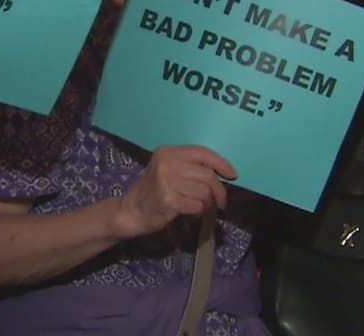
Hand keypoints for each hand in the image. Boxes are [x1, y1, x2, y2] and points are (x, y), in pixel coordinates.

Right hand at [111, 145, 235, 239]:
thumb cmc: (153, 191)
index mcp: (167, 152)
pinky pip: (198, 205)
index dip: (221, 163)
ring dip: (208, 203)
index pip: (202, 153)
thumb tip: (222, 173)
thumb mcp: (167, 170)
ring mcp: (166, 182)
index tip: (232, 175)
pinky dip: (199, 211)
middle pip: (208, 175)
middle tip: (220, 201)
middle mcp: (166, 164)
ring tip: (200, 206)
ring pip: (205, 192)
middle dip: (219, 190)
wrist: (131, 211)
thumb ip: (189, 167)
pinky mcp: (169, 201)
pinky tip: (190, 211)